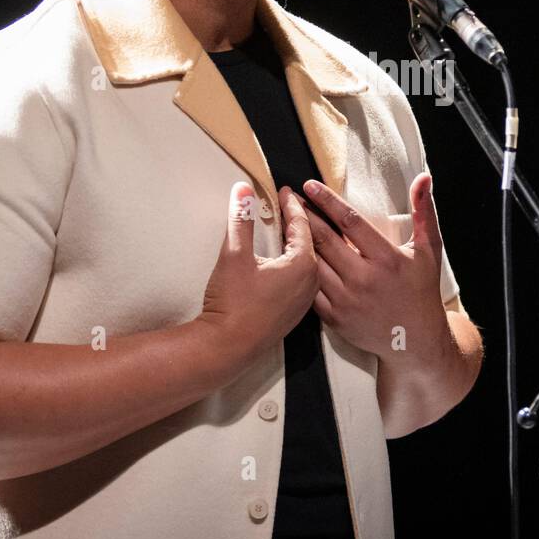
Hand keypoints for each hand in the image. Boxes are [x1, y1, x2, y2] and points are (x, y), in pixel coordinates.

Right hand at [199, 182, 319, 359]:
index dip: (292, 205)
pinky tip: (283, 260)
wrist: (227, 348)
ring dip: (299, 243)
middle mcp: (311, 282)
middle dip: (300, 221)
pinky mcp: (295, 313)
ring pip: (308, 262)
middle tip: (290, 204)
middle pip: (311, 242)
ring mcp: (305, 300)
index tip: (285, 190)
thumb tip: (242, 190)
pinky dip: (295, 263)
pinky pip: (302, 279)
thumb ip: (241, 219)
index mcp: (303, 265)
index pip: (302, 225)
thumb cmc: (233, 303)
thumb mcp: (235, 255)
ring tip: (288, 228)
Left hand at [301, 173, 449, 360]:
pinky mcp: (336, 318)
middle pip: (325, 240)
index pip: (350, 221)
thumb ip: (424, 212)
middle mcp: (365, 279)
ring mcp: (348, 300)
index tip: (309, 186)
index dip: (327, 201)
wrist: (414, 340)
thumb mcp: (428, 249)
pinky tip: (290, 258)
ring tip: (285, 223)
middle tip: (288, 198)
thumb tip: (424, 178)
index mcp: (387, 258)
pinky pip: (310, 291)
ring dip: (296, 242)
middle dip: (304, 215)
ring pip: (313, 264)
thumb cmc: (421, 290)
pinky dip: (299, 273)